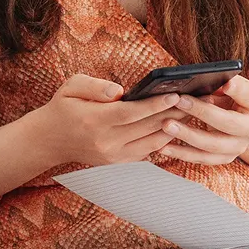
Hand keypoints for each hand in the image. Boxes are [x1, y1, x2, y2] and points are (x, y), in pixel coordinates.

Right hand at [31, 73, 189, 167]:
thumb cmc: (63, 107)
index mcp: (94, 121)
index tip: (176, 95)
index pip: (131, 113)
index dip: (155, 104)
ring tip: (194, 112)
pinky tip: (178, 126)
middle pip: (147, 128)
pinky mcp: (119, 162)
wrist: (50, 140)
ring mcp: (114, 156)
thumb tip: (118, 91)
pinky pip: (148, 151)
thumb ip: (94, 86)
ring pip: (152, 142)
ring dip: (175, 127)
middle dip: (175, 113)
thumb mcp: (71, 87)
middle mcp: (106, 142)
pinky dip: (164, 139)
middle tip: (198, 101)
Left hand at [158, 74, 248, 165]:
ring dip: (187, 135)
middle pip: (227, 123)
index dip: (238, 89)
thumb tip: (197, 82)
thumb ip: (219, 85)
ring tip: (166, 125)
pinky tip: (163, 147)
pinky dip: (181, 153)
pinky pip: (202, 158)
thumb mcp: (230, 89)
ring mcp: (239, 147)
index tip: (226, 83)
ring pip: (212, 145)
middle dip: (202, 111)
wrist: (244, 125)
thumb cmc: (232, 100)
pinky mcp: (225, 158)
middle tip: (179, 101)